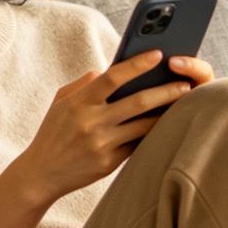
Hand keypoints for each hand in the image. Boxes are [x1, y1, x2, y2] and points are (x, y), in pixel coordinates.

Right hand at [9, 50, 197, 205]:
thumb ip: (85, 83)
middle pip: (137, 102)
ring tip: (183, 105)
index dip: (137, 64)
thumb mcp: (61, 101)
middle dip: (165, 92)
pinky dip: (153, 135)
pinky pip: (137, 146)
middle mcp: (91, 122)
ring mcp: (101, 145)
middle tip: (185, 85)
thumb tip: (111, 71)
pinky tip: (167, 127)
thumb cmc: (54, 131)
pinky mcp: (108, 164)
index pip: (112, 76)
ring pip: (143, 126)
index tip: (158, 54)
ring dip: (165, 115)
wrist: (41, 173)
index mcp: (79, 102)